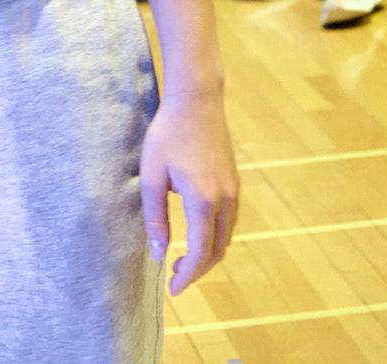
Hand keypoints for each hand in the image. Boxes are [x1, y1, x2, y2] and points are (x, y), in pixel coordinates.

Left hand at [140, 90, 238, 296]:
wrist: (197, 98)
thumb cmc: (168, 133)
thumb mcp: (152, 174)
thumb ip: (155, 216)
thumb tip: (158, 252)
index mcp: (203, 201)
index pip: (200, 253)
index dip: (188, 275)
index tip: (173, 288)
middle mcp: (225, 200)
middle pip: (217, 250)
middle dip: (198, 269)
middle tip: (176, 276)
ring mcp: (233, 190)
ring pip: (226, 236)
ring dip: (208, 253)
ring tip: (184, 258)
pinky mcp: (234, 181)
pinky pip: (229, 220)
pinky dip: (216, 235)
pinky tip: (197, 231)